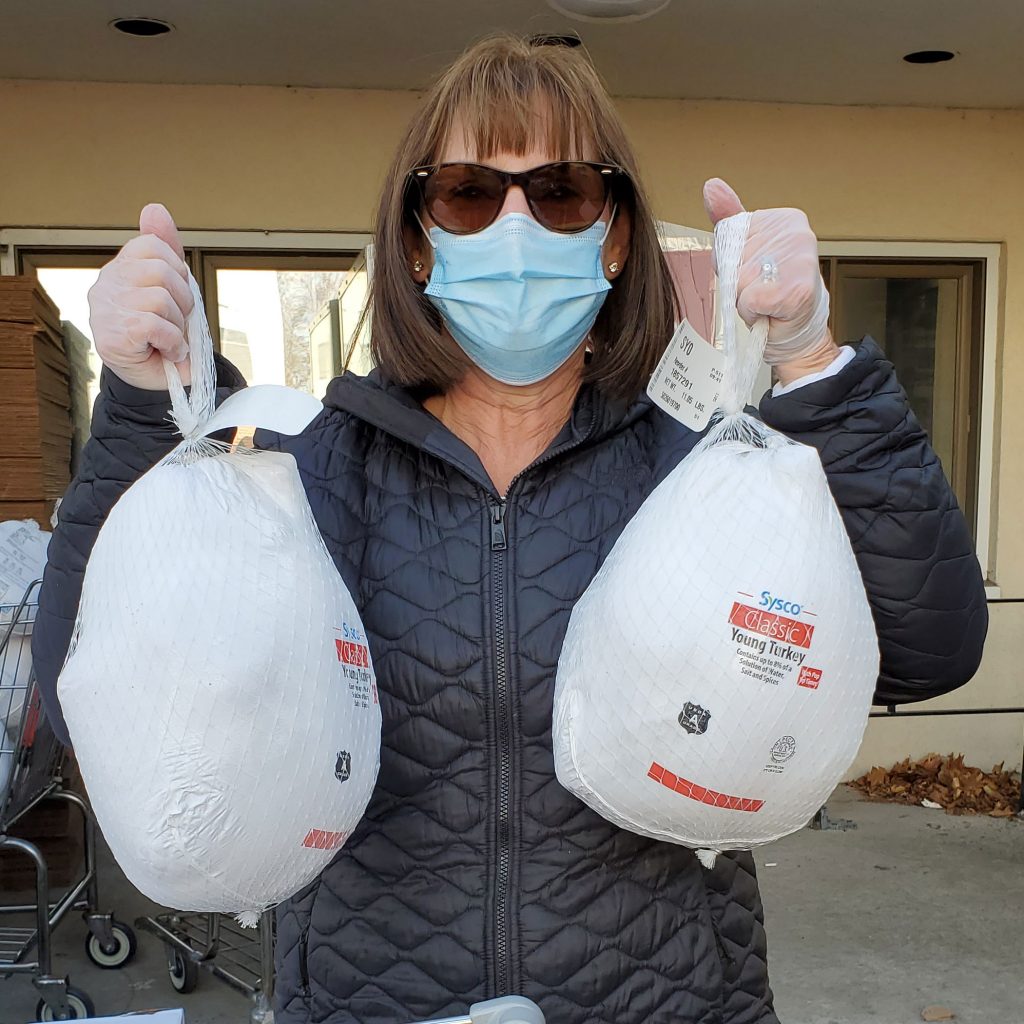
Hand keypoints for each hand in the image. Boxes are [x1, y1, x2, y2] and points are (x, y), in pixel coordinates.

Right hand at [87, 204, 193, 389]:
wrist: (152, 380)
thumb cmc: (162, 335)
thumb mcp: (171, 289)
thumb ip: (166, 250)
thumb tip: (155, 207)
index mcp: (121, 269)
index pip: (153, 245)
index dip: (177, 271)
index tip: (176, 296)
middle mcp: (107, 284)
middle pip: (161, 270)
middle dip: (183, 300)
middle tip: (177, 323)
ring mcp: (105, 310)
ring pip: (161, 298)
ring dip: (178, 325)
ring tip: (171, 339)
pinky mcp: (113, 336)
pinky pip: (156, 325)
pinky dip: (173, 342)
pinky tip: (168, 351)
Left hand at [703, 178, 838, 385]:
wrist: (795, 331)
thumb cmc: (770, 292)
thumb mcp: (745, 251)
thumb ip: (728, 219)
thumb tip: (711, 186)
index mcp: (784, 219)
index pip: (729, 235)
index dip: (731, 262)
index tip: (753, 272)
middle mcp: (796, 233)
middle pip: (731, 258)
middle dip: (735, 280)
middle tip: (759, 289)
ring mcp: (800, 260)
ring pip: (738, 281)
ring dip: (743, 299)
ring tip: (764, 302)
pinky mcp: (797, 289)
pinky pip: (749, 300)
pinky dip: (752, 312)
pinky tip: (769, 312)